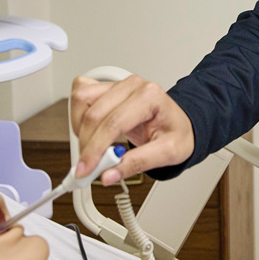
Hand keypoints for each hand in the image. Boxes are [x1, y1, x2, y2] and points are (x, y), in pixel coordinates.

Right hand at [70, 75, 194, 184]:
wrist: (180, 123)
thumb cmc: (177, 133)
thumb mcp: (168, 153)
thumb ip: (137, 164)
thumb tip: (108, 175)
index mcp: (150, 97)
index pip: (113, 123)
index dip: (95, 149)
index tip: (86, 170)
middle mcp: (133, 85)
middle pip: (94, 114)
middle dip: (87, 145)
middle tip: (89, 167)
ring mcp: (118, 84)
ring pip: (81, 100)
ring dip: (80, 128)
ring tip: (93, 147)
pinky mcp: (107, 87)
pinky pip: (81, 94)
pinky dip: (78, 114)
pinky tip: (90, 130)